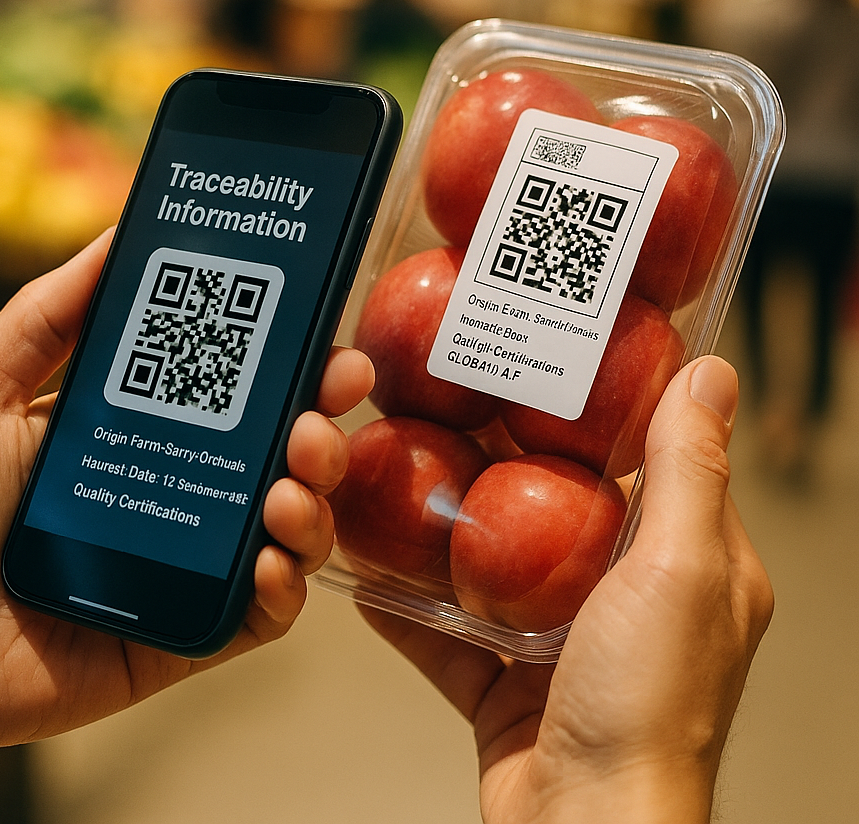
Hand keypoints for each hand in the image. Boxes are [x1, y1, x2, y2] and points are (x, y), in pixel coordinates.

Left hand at [0, 229, 373, 786]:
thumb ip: (46, 313)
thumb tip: (118, 233)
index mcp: (146, 430)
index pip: (240, 393)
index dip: (293, 368)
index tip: (324, 344)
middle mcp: (181, 491)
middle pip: (282, 458)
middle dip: (319, 433)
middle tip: (314, 422)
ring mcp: (190, 565)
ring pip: (291, 532)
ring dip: (313, 507)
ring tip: (287, 492)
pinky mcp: (188, 634)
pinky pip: (263, 616)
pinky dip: (284, 590)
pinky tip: (266, 564)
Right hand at [364, 356, 772, 823]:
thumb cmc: (645, 711)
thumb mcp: (678, 570)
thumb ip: (688, 472)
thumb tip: (711, 373)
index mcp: (682, 567)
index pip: (645, 465)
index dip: (600, 413)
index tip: (548, 367)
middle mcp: (622, 600)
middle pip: (551, 509)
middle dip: (499, 462)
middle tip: (448, 406)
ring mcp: (557, 642)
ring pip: (490, 566)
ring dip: (443, 528)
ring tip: (397, 473)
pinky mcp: (502, 679)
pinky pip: (446, 627)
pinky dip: (408, 601)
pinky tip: (367, 566)